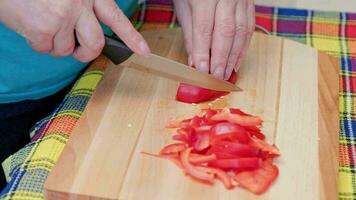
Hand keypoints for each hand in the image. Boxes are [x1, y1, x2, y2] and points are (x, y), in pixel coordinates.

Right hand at [0, 0, 149, 61]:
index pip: (116, 18)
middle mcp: (80, 3)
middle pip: (95, 43)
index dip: (131, 37)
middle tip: (77, 53)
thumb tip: (83, 32)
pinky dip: (37, 43)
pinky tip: (29, 26)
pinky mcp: (43, 28)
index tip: (144, 51)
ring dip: (54, 45)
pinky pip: (45, 49)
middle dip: (86, 54)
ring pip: (66, 49)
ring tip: (42, 27)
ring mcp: (62, 17)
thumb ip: (80, 8)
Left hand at [173, 0, 254, 79]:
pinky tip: (237, 60)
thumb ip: (191, 33)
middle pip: (226, 32)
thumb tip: (194, 60)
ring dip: (234, 55)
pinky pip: (249, 27)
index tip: (201, 71)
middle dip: (221, 58)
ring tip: (227, 73)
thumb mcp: (184, 5)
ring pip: (241, 31)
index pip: (204, 29)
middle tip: (216, 77)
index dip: (204, 52)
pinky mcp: (250, 2)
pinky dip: (244, 46)